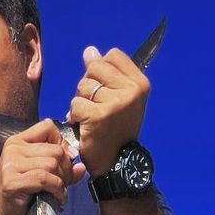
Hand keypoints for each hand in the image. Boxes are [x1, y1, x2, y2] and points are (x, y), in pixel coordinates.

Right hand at [0, 120, 85, 214]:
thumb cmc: (23, 196)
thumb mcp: (42, 176)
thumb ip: (61, 168)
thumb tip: (81, 166)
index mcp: (18, 141)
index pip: (47, 127)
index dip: (62, 143)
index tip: (65, 161)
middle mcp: (13, 149)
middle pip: (54, 149)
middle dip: (66, 168)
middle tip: (65, 183)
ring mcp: (11, 165)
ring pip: (51, 164)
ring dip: (62, 181)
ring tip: (60, 192)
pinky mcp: (12, 181)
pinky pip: (45, 179)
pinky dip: (57, 190)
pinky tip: (58, 198)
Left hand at [67, 46, 149, 177]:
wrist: (116, 162)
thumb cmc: (117, 129)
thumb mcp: (120, 98)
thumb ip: (108, 74)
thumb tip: (89, 51)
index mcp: (140, 83)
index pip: (112, 55)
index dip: (102, 70)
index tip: (106, 90)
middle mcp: (131, 91)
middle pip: (95, 67)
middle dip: (89, 86)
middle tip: (97, 107)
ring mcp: (115, 103)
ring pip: (83, 86)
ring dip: (81, 102)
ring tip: (91, 117)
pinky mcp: (98, 115)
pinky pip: (75, 103)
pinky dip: (74, 115)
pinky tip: (84, 126)